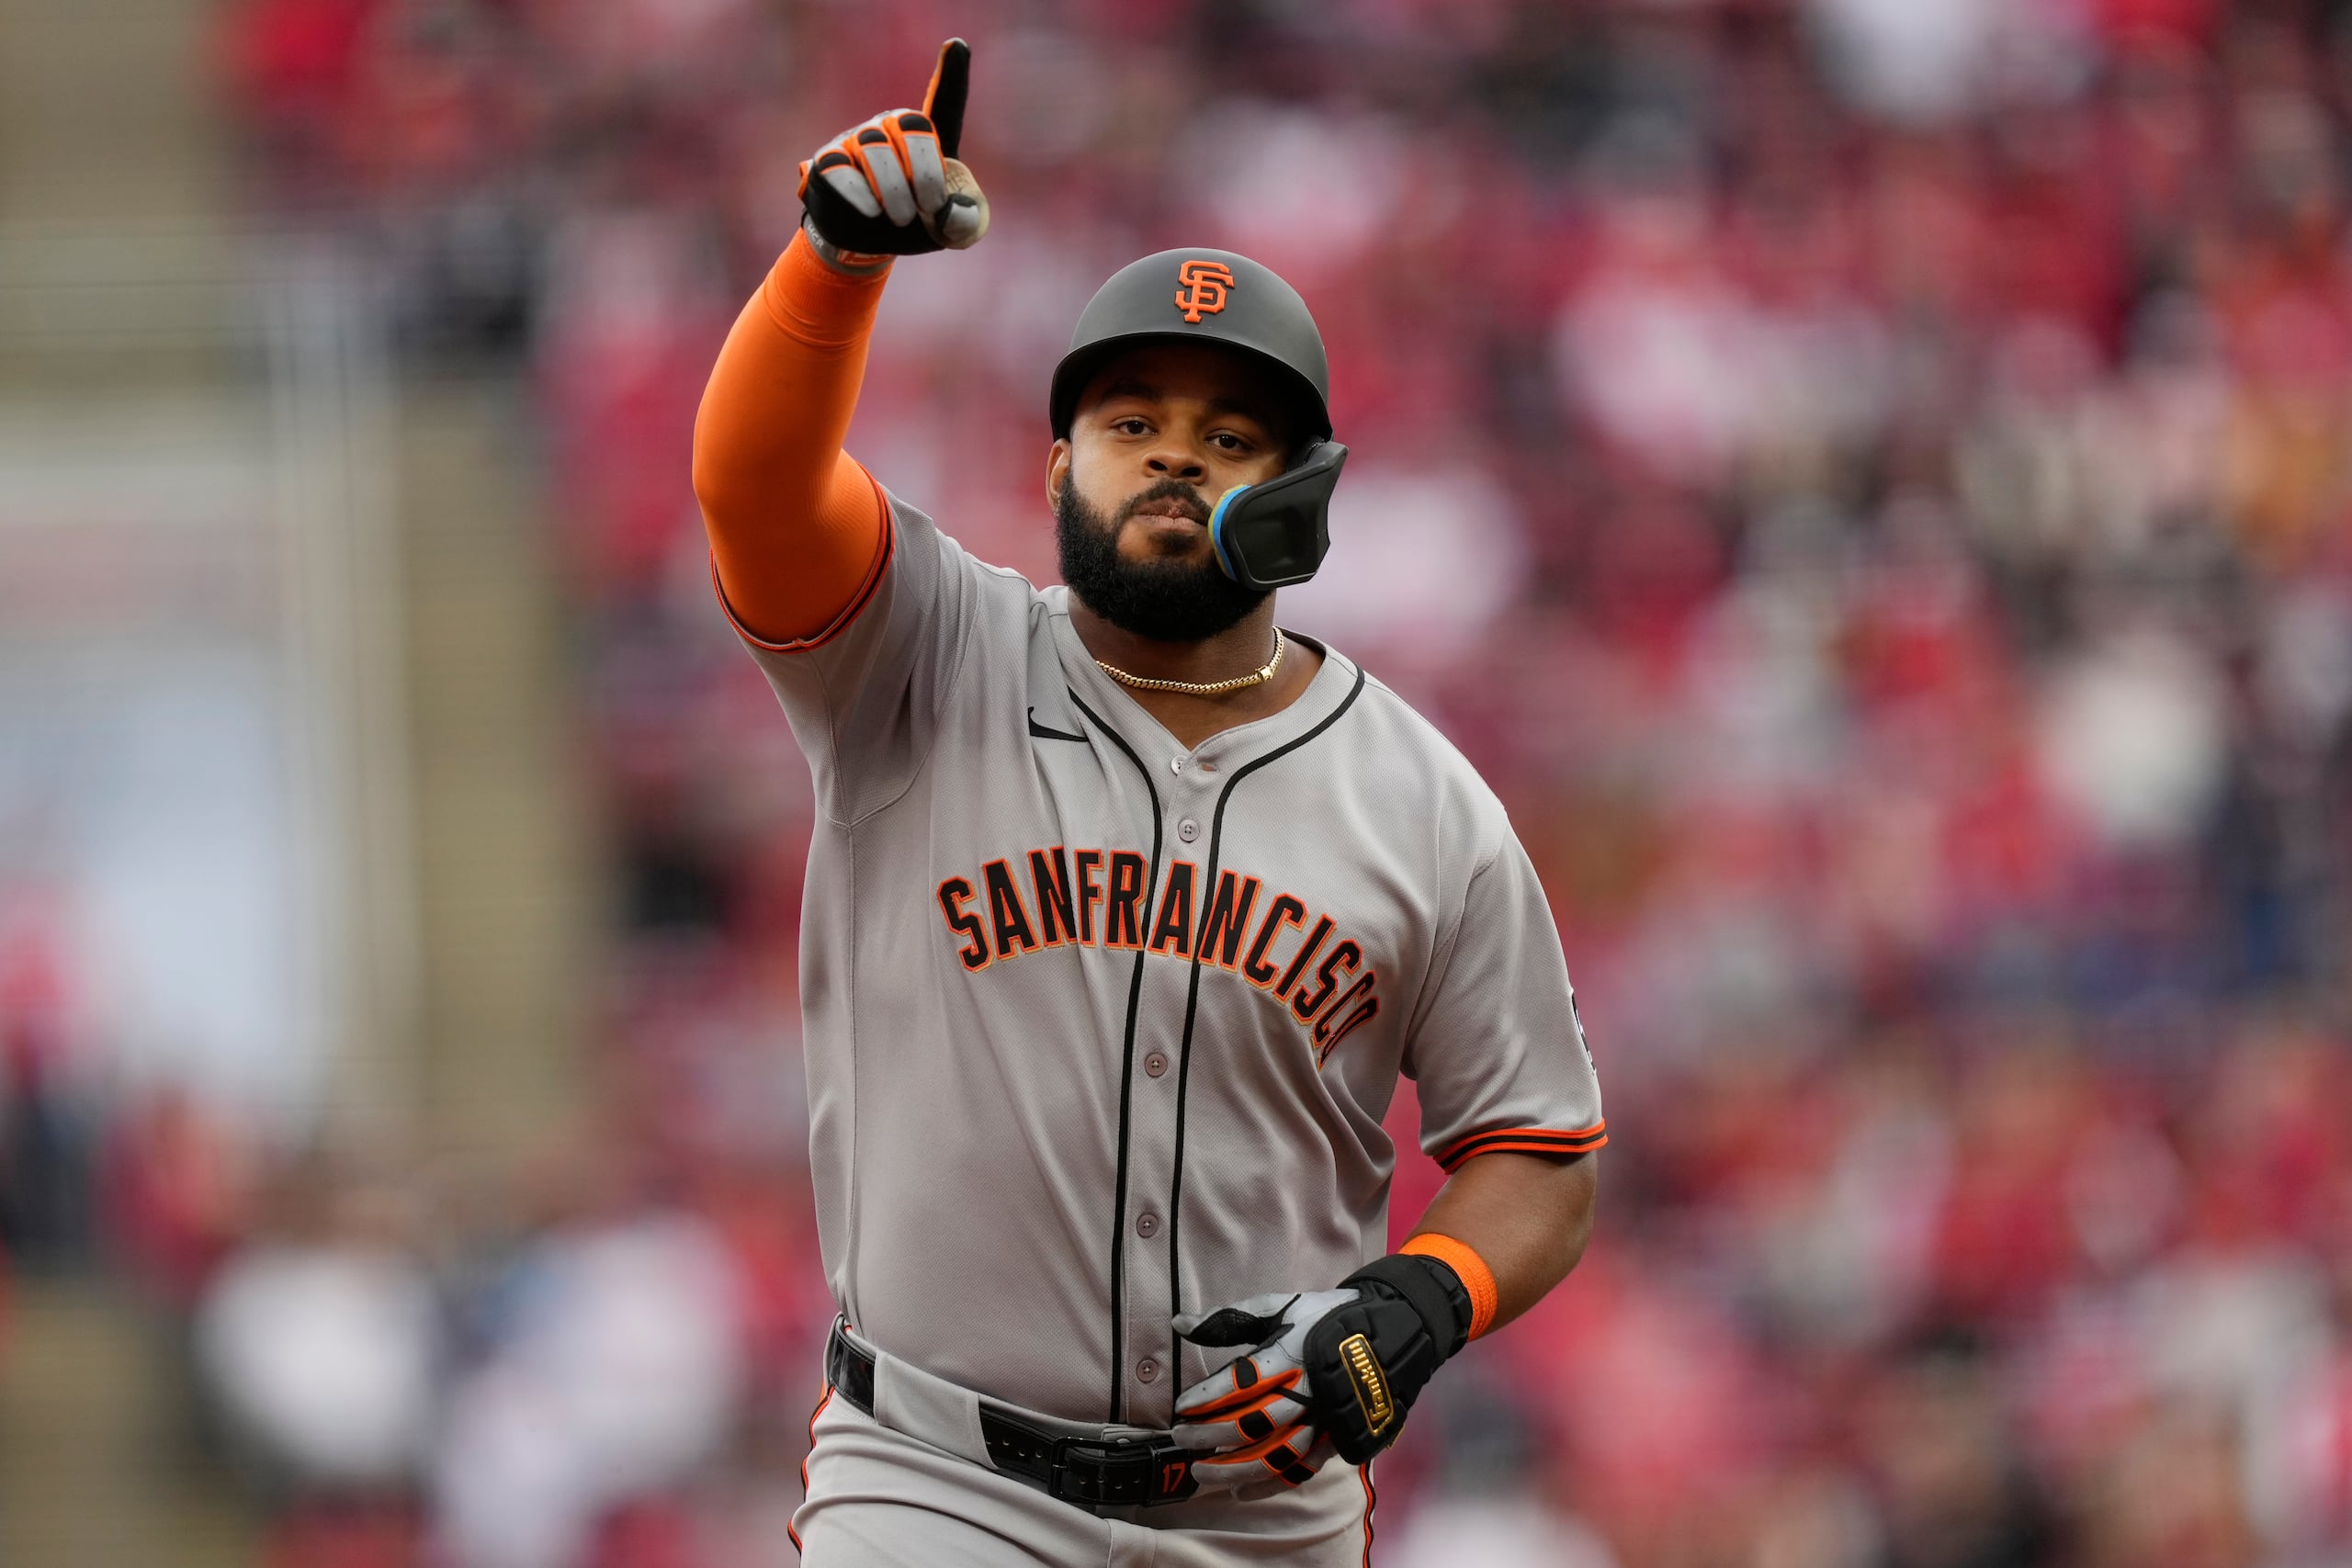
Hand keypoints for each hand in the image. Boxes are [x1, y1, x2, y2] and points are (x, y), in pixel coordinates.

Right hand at [798, 37, 988, 264]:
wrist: (868, 245)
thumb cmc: (916, 225)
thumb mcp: (953, 231)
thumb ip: (967, 221)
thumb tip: (949, 210)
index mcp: (929, 137)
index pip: (944, 100)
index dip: (951, 74)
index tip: (956, 46)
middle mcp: (891, 127)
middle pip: (910, 125)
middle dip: (924, 172)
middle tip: (929, 208)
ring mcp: (857, 140)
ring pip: (875, 146)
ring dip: (893, 188)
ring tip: (901, 219)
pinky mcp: (827, 161)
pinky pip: (840, 167)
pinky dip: (860, 192)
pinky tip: (871, 211)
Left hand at [1170, 1289, 1352, 1490]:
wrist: (1393, 1332)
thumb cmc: (1327, 1318)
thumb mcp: (1281, 1306)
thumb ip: (1229, 1319)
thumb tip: (1179, 1322)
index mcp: (1292, 1354)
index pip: (1241, 1381)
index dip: (1207, 1397)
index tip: (1181, 1407)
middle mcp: (1308, 1391)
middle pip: (1253, 1423)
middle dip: (1211, 1435)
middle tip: (1182, 1438)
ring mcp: (1325, 1420)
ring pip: (1275, 1455)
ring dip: (1235, 1469)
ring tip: (1203, 1473)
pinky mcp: (1339, 1439)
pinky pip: (1301, 1470)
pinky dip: (1270, 1484)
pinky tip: (1241, 1490)